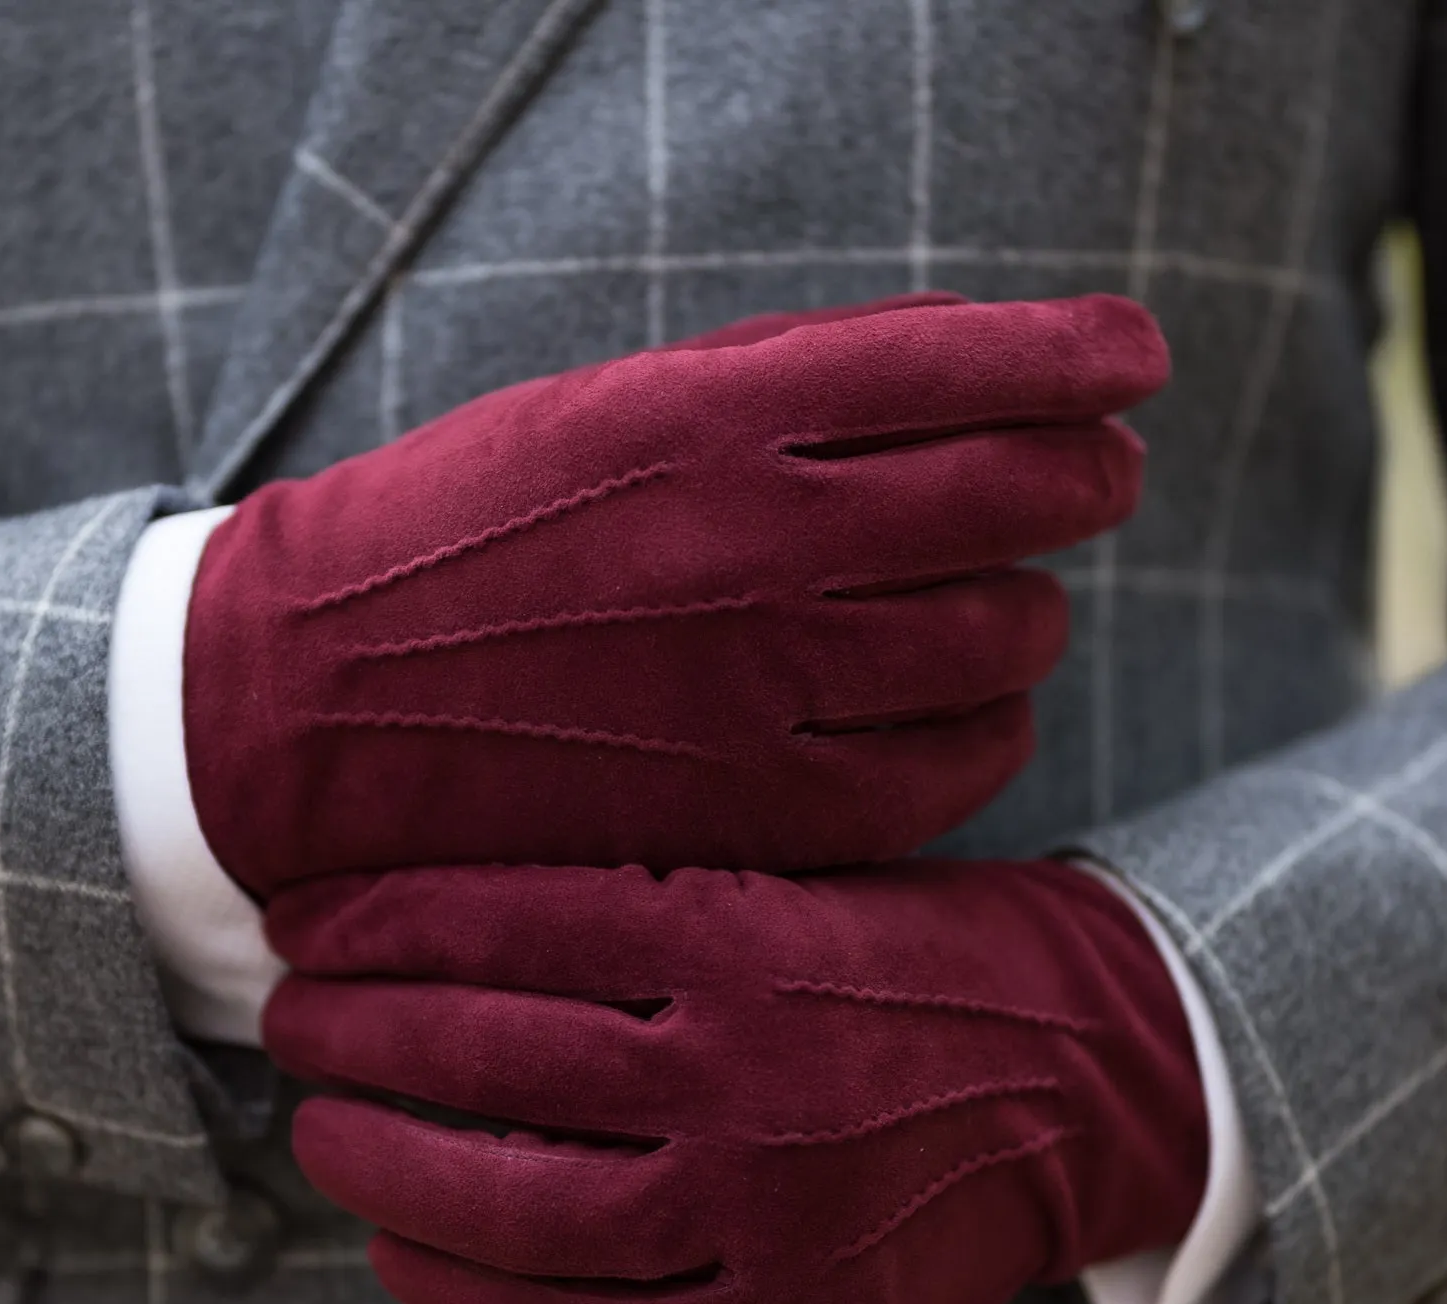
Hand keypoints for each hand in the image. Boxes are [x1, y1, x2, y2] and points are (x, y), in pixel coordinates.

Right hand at [183, 293, 1167, 894]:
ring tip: (980, 601)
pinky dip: (985, 727)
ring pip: (1012, 635)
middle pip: (1025, 496)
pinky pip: (962, 765)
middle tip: (1087, 477)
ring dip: (1026, 606)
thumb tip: (982, 366)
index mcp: (716, 415)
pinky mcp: (765, 807)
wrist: (316, 698)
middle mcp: (761, 540)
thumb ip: (792, 381)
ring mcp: (769, 683)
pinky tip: (946, 706)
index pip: (971, 363)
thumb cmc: (470, 535)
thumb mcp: (613, 406)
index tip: (1129, 357)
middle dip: (1083, 474)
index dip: (1082, 352)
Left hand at [263, 859, 1207, 1303]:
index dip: (377, 919)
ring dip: (386, 1165)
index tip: (305, 920)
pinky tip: (404, 1259)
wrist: (1097, 1072)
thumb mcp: (796, 871)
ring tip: (322, 1132)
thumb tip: (428, 904)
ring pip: (515, 1202)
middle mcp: (746, 1067)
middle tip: (287, 1019)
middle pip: (485, 1053)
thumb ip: (644, 888)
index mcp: (745, 931)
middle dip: (353, 1034)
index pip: (504, 915)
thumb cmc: (918, 953)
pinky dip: (474, 1302)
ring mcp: (766, 1207)